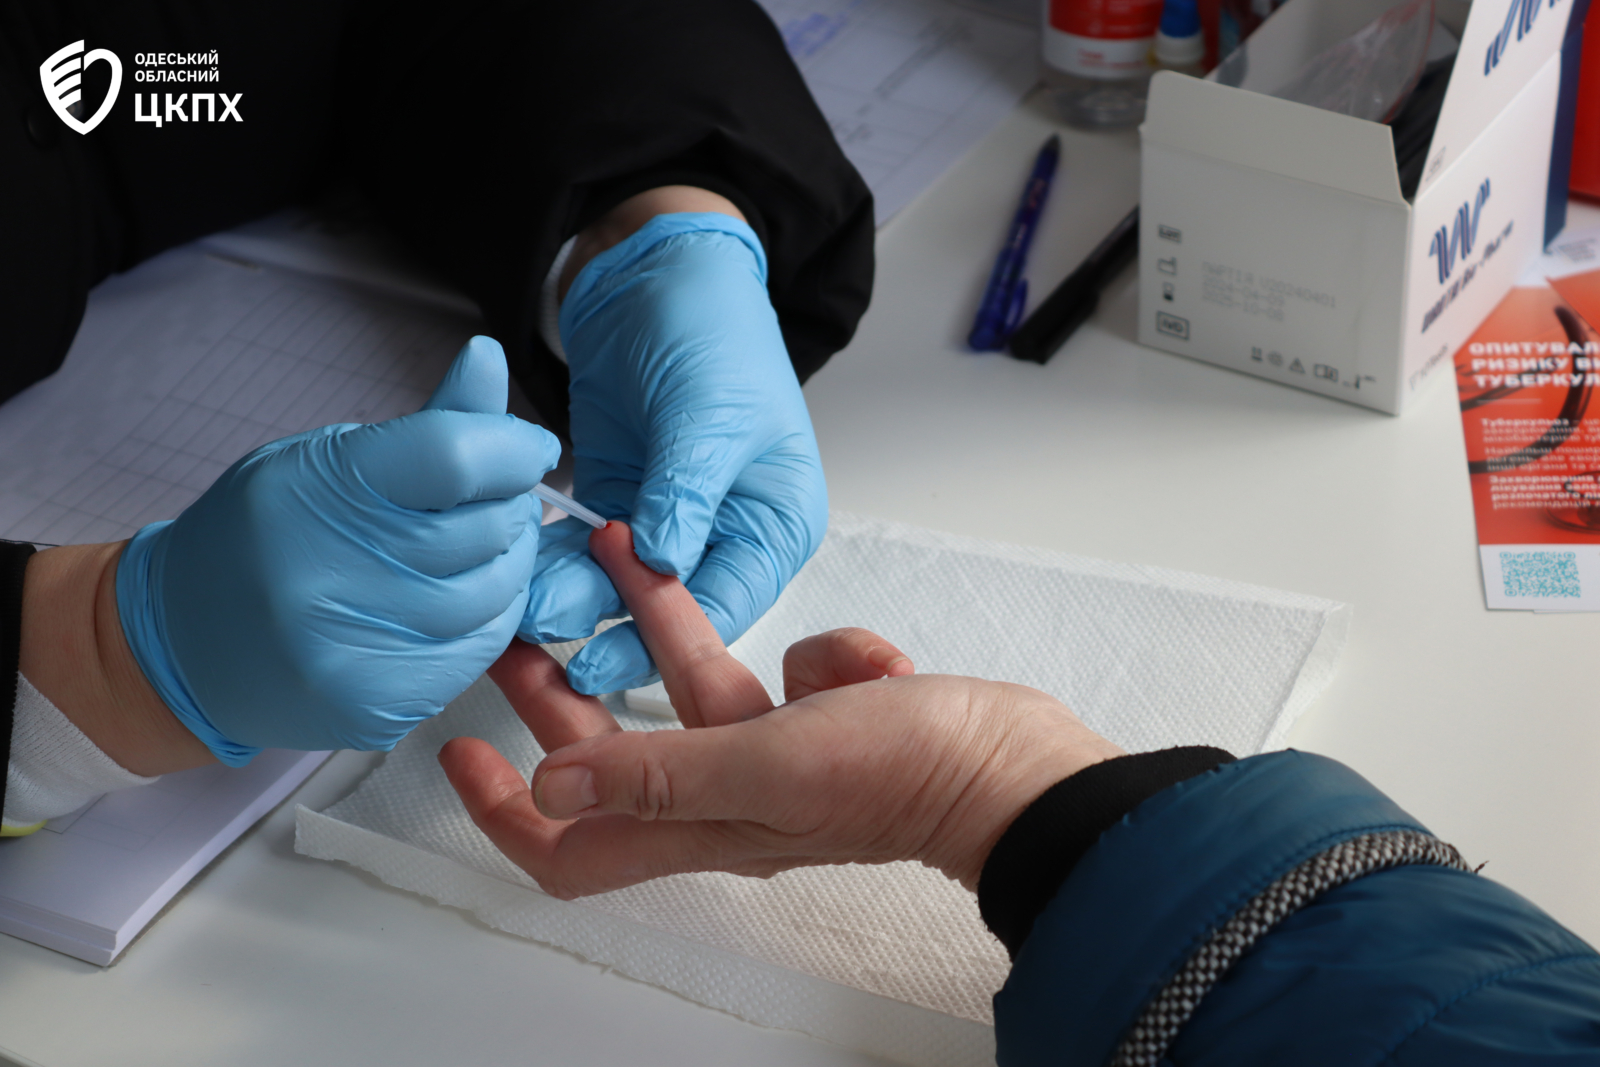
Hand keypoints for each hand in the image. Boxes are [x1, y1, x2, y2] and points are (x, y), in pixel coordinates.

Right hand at [115, 337, 560, 764]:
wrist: (184, 642)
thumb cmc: (264, 536)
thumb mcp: (327, 458)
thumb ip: (425, 426)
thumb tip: (488, 359)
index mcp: (316, 491)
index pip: (453, 456)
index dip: (510, 448)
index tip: (527, 447)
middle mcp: (325, 575)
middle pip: (484, 530)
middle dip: (511, 508)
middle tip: (500, 501)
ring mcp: (349, 650)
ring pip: (494, 597)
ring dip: (509, 566)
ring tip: (484, 548)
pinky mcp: (373, 707)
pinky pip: (476, 654)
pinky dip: (488, 620)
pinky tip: (464, 599)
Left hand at [442, 522, 1123, 897]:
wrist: (1018, 767)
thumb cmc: (906, 775)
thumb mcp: (770, 763)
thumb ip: (660, 774)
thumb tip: (546, 793)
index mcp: (703, 824)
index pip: (573, 848)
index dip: (505, 816)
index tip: (458, 755)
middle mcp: (730, 798)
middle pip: (615, 756)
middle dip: (558, 695)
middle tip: (517, 625)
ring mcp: (779, 757)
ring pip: (693, 688)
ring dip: (655, 625)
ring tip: (613, 548)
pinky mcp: (826, 716)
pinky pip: (788, 667)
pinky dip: (809, 648)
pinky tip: (850, 654)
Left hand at [518, 199, 827, 695]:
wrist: (655, 272)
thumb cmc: (713, 330)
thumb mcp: (710, 412)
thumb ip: (687, 490)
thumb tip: (665, 563)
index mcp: (775, 524)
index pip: (727, 604)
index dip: (667, 639)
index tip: (602, 659)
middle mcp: (726, 537)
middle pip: (668, 610)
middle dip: (606, 625)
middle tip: (546, 637)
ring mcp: (666, 525)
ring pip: (616, 588)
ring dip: (569, 598)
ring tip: (519, 609)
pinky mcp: (616, 505)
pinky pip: (581, 553)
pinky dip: (551, 564)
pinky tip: (515, 575)